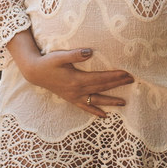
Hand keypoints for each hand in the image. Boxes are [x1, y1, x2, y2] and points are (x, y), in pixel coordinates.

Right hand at [13, 46, 134, 116]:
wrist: (35, 73)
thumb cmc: (48, 62)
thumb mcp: (60, 56)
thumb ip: (75, 54)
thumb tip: (90, 52)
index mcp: (77, 80)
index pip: (101, 79)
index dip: (114, 76)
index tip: (127, 73)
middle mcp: (77, 91)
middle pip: (102, 88)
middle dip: (117, 84)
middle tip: (132, 81)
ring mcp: (74, 97)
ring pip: (96, 100)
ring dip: (110, 101)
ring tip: (124, 103)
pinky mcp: (71, 99)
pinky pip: (85, 107)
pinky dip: (95, 111)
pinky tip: (104, 115)